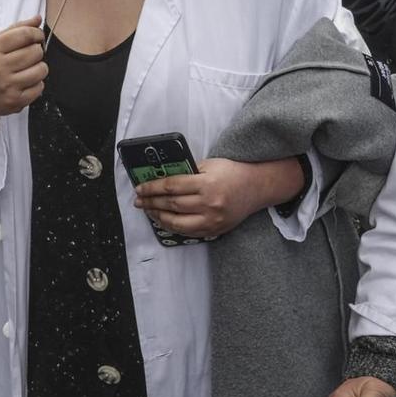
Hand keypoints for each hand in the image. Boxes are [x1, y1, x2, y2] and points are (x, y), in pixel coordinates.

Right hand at [0, 18, 48, 159]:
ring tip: (27, 70)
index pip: (25, 34)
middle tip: (27, 56)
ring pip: (41, 69)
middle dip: (36, 51)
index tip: (37, 36)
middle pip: (36, 51)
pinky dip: (36, 84)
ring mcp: (7, 86)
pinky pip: (40, 87)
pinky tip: (25, 83)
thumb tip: (37, 19)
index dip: (36, 33)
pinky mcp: (15, 101)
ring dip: (38, 68)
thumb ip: (16, 29)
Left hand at [134, 156, 304, 238]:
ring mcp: (212, 220)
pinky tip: (164, 220)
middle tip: (138, 201)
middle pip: (172, 205)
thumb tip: (162, 179)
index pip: (172, 187)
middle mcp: (209, 204)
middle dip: (151, 203)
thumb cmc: (232, 172)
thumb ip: (188, 172)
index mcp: (207, 183)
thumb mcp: (210, 164)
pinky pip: (188, 232)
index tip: (140, 188)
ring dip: (158, 217)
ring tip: (148, 211)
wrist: (257, 187)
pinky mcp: (215, 230)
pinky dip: (173, 226)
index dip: (152, 188)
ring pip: (177, 223)